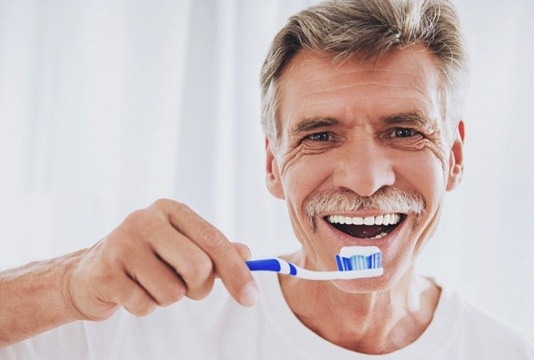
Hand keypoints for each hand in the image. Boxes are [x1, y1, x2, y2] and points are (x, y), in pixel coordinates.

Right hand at [64, 199, 257, 320]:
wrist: (90, 273)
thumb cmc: (147, 258)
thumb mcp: (182, 246)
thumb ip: (214, 250)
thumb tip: (247, 255)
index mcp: (170, 210)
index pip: (214, 240)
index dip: (237, 272)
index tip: (251, 297)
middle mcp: (145, 219)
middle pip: (198, 267)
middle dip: (198, 288)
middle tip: (185, 287)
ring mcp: (122, 243)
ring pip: (173, 292)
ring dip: (168, 298)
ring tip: (151, 284)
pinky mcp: (105, 271)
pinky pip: (146, 305)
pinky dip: (145, 306)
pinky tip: (131, 291)